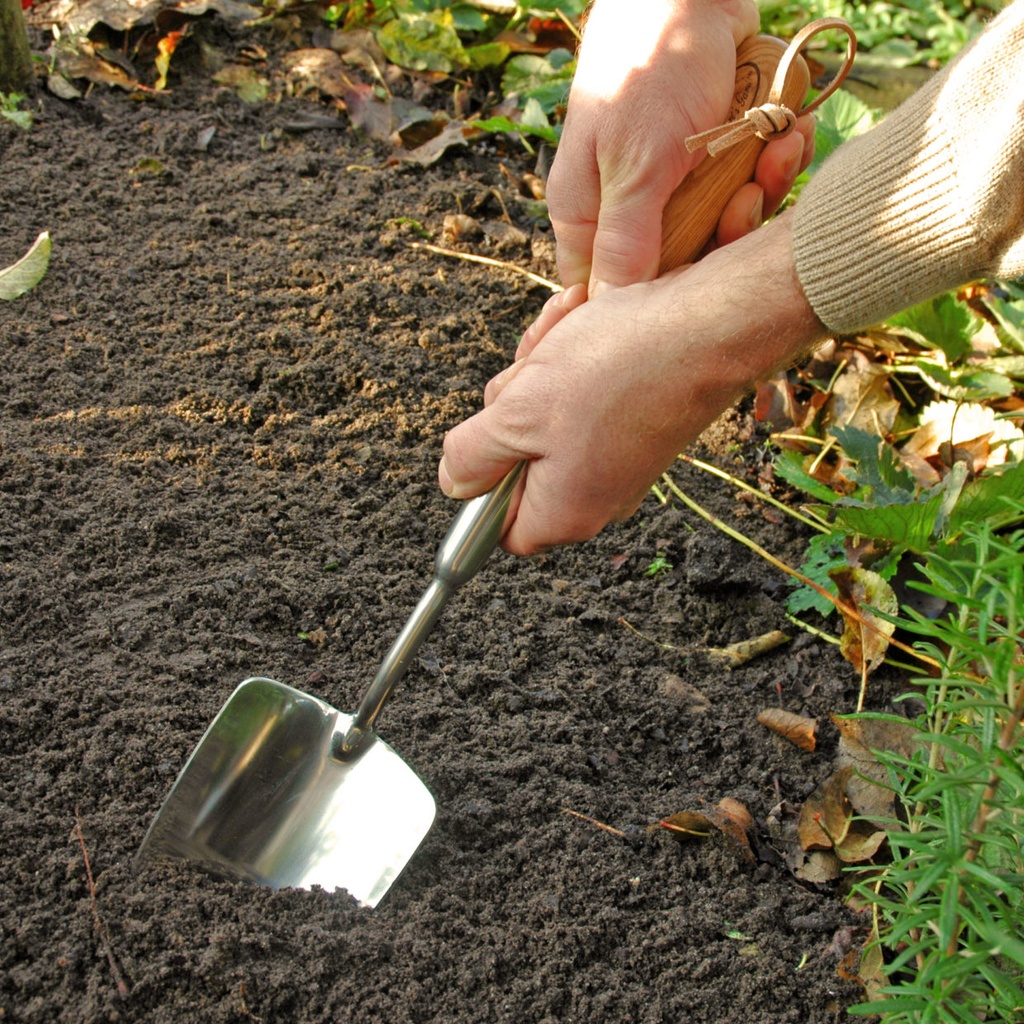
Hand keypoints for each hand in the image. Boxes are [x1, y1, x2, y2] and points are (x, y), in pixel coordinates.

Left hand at [438, 213, 825, 553]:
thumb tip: (454, 484)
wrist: (711, 325)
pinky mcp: (636, 422)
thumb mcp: (517, 412)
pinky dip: (574, 359)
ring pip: (547, 418)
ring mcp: (619, 458)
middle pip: (520, 463)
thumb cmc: (619, 370)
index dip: (481, 486)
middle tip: (531, 372)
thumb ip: (474, 456)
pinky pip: (581, 396)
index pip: (500, 529)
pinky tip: (582, 324)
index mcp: (565, 512)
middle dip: (512, 406)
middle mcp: (596, 496)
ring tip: (564, 335)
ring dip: (542, 370)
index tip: (483, 439)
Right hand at [547, 0, 762, 293]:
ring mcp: (671, 181)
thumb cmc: (649, 69)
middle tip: (748, 197)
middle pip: (676, 263)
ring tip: (779, 149)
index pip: (606, 289)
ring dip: (760, 192)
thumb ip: (625, 242)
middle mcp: (625, 205)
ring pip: (719, 225)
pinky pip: (746, 183)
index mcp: (587, 214)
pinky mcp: (710, 157)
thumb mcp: (635, 167)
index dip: (648, 302)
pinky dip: (773, 161)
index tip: (695, 292)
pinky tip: (789, 133)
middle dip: (724, 235)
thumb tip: (611, 312)